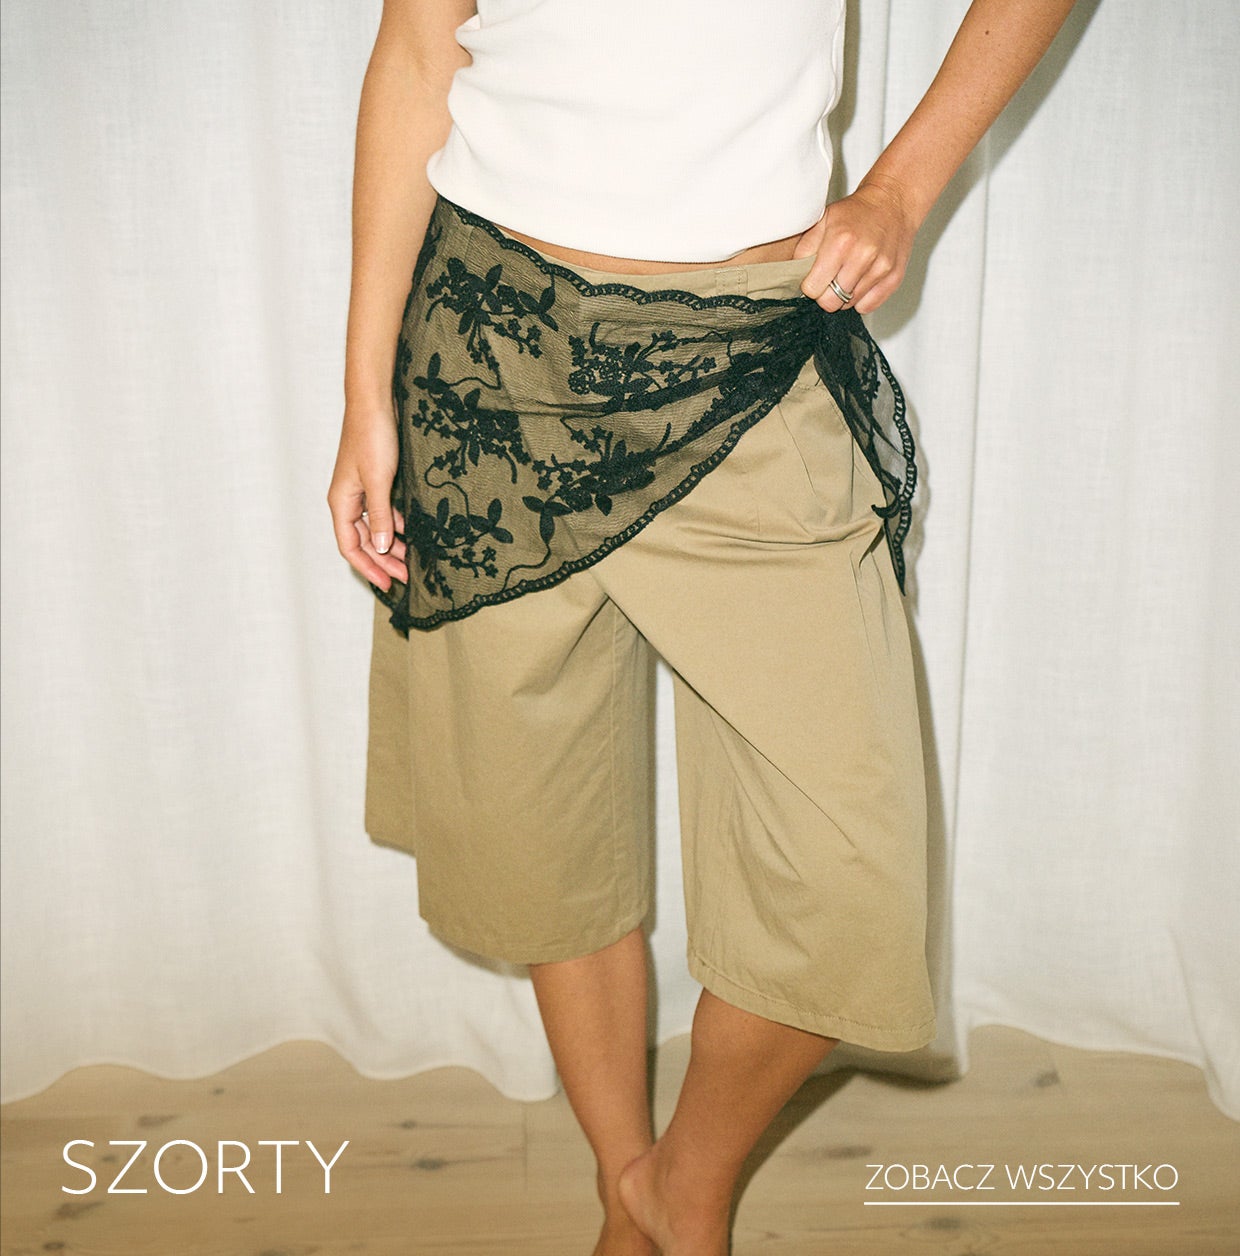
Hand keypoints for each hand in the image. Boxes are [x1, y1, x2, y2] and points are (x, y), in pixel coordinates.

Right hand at [326, 401, 408, 590]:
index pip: (350, 547)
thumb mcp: (379, 481)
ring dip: (392, 546)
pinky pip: (383, 512)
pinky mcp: (374, 481)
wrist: (375, 404)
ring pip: (375, 528)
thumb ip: (381, 516)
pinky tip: (410, 534)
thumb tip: (383, 549)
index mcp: (342, 503)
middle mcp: (348, 500)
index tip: (387, 585)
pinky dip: (395, 526)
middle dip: (384, 562)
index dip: (368, 568)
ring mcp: (361, 491)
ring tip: (412, 561)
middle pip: (364, 542)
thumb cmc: (372, 438)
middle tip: (407, 578)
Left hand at [793, 175, 918, 314]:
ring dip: (844, 295)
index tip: (814, 278)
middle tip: (829, 281)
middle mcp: (863, 257)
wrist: (893, 203)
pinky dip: (861, 299)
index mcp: (840, 242)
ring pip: (849, 305)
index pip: (813, 289)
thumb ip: (804, 248)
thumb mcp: (823, 220)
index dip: (810, 286)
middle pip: (831, 303)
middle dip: (825, 295)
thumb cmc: (856, 213)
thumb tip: (792, 275)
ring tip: (848, 274)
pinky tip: (861, 281)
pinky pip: (868, 306)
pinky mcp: (894, 278)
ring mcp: (881, 269)